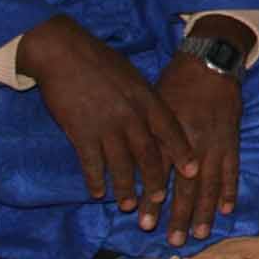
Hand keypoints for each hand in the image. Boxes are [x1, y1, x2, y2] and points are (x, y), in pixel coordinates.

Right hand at [20, 14, 196, 228]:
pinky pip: (91, 163)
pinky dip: (96, 180)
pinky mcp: (81, 132)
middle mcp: (131, 115)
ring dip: (126, 188)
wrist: (64, 52)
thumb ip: (144, 99)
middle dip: (155, 181)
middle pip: (148, 155)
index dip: (183, 153)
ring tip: (128, 205)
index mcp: (146, 99)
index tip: (194, 172)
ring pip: (121, 165)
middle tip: (158, 201)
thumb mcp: (132, 75)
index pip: (170, 131)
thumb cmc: (99, 61)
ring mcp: (106, 126)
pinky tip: (97, 193)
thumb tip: (154, 119)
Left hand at [151, 16, 249, 245]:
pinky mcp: (232, 140)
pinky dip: (230, 189)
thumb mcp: (152, 105)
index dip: (153, 201)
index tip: (144, 223)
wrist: (210, 63)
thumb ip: (144, 135)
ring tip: (201, 233)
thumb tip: (126, 161)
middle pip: (186, 187)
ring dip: (206, 211)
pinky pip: (232, 169)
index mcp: (169, 135)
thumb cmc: (175, 82)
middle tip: (173, 240)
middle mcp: (192, 144)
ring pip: (210, 183)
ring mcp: (215, 144)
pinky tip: (226, 209)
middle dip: (180, 215)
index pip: (159, 176)